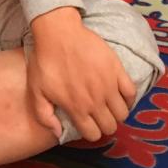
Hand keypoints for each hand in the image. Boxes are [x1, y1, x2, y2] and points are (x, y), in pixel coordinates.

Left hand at [26, 7, 134, 142]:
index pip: (93, 134)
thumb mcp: (36, 90)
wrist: (59, 32)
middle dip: (105, 124)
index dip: (91, 132)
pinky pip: (131, 92)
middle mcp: (95, 101)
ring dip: (117, 113)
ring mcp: (108, 85)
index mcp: (76, 108)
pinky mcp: (117, 70)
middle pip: (110, 126)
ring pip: (123, 113)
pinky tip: (120, 94)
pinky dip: (128, 97)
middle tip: (99, 115)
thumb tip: (57, 133)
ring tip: (110, 105)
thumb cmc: (45, 60)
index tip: (88, 124)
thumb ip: (44, 115)